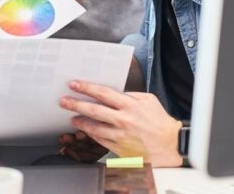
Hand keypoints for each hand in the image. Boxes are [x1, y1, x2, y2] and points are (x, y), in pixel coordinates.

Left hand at [59, 80, 183, 167]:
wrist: (170, 144)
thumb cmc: (160, 121)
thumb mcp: (148, 100)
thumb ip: (130, 95)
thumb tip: (114, 92)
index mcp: (130, 105)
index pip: (103, 93)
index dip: (87, 88)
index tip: (75, 84)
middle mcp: (123, 119)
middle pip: (94, 110)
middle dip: (76, 104)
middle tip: (64, 100)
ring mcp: (120, 135)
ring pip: (94, 127)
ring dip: (80, 121)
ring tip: (72, 117)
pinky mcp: (119, 148)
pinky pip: (100, 140)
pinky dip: (90, 134)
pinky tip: (85, 130)